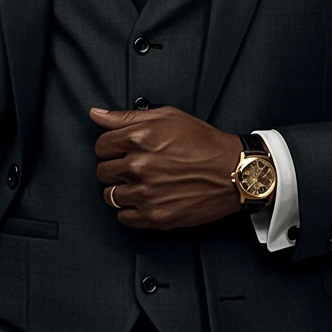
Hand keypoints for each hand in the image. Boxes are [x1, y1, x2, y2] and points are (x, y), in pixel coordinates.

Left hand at [90, 106, 243, 229]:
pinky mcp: (154, 216)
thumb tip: (96, 115)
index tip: (123, 151)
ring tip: (142, 184)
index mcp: (138, 138)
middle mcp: (138, 166)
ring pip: (110, 195)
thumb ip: (127, 116)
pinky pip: (123, 217)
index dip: (111, 148)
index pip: (100, 146)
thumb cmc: (205, 143)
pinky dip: (131, 210)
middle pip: (102, 171)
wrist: (234, 172)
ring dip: (121, 190)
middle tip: (136, 167)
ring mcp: (145, 193)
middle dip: (115, 168)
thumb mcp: (168, 117)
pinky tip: (146, 200)